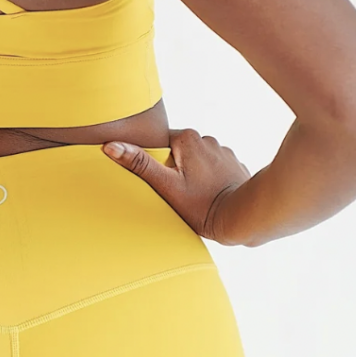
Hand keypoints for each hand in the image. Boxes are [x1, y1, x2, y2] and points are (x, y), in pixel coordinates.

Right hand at [102, 129, 250, 244]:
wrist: (244, 218)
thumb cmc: (203, 205)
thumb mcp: (166, 186)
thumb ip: (139, 164)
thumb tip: (111, 145)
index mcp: (188, 139)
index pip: (160, 144)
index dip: (157, 163)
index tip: (162, 180)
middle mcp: (207, 139)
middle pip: (178, 152)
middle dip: (174, 169)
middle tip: (177, 191)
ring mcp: (224, 152)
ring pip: (196, 160)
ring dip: (192, 174)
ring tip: (194, 196)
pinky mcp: (235, 166)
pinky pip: (214, 168)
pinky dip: (209, 179)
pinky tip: (209, 195)